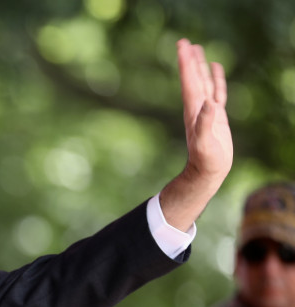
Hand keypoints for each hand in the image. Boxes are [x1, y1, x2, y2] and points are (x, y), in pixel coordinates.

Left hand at [160, 39, 233, 231]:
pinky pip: (216, 92)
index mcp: (193, 110)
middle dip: (189, 60)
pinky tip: (215, 68)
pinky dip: (216, 79)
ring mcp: (207, 111)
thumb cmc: (205, 160)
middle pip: (193, 78)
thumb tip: (209, 104)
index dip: (185, 64)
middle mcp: (197, 107)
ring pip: (204, 82)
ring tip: (197, 49)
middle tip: (184, 42)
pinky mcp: (217, 116)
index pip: (189, 81)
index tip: (181, 46)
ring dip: (200, 66)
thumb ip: (205, 123)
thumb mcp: (205, 142)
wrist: (208, 172)